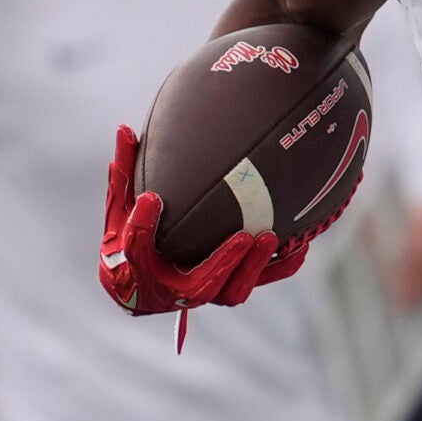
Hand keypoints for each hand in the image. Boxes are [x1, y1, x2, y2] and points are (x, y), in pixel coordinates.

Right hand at [97, 125, 280, 313]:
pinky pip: (259, 282)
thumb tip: (125, 129)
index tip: (151, 198)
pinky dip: (280, 266)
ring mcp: (205, 291)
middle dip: (224, 260)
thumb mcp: (121, 209)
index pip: (138, 248)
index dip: (142, 224)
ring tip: (269, 236)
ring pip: (233, 291)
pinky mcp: (228, 286)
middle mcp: (175, 287)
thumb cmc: (130, 242)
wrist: (140, 286)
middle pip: (202, 284)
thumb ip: (125, 173)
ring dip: (253, 266)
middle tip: (243, 235)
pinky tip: (300, 246)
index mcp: (142, 266)